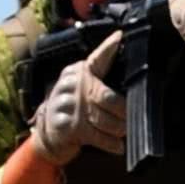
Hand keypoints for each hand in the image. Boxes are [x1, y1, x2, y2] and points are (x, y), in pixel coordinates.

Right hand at [29, 31, 125, 164]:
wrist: (50, 132)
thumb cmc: (76, 108)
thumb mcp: (85, 90)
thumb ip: (102, 82)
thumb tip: (134, 86)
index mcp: (79, 71)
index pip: (98, 59)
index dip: (109, 48)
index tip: (120, 36)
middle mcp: (72, 85)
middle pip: (106, 97)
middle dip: (123, 111)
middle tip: (131, 119)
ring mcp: (66, 105)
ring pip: (103, 119)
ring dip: (119, 129)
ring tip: (125, 133)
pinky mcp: (65, 125)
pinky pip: (95, 136)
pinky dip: (110, 144)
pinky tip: (119, 147)